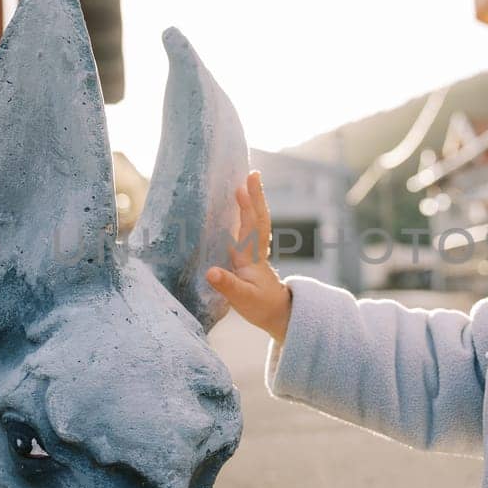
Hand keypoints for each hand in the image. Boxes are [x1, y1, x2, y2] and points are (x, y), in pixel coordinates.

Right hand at [206, 170, 292, 342]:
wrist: (277, 313)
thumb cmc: (260, 306)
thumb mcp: (243, 299)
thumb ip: (227, 285)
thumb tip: (210, 271)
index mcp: (251, 257)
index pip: (252, 226)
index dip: (249, 205)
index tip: (243, 185)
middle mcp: (254, 250)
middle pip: (257, 218)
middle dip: (254, 196)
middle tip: (251, 173)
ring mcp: (254, 252)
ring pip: (255, 222)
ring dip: (252, 202)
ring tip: (246, 182)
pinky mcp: (250, 256)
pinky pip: (249, 229)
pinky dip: (247, 214)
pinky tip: (240, 207)